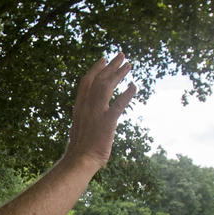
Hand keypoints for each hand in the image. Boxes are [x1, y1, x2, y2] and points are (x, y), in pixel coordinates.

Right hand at [65, 54, 135, 168]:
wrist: (80, 160)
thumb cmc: (80, 148)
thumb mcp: (80, 127)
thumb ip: (86, 117)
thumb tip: (90, 116)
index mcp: (79, 106)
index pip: (87, 81)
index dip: (96, 69)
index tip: (104, 60)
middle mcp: (86, 105)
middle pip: (99, 79)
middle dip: (111, 66)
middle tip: (121, 55)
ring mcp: (96, 112)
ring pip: (107, 86)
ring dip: (119, 74)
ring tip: (129, 64)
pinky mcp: (107, 121)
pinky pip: (118, 104)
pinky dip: (126, 94)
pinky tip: (134, 87)